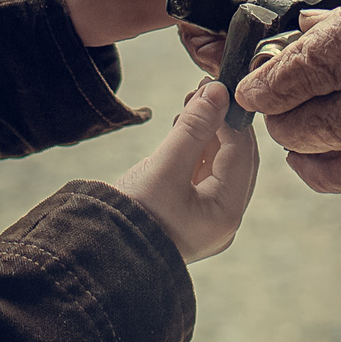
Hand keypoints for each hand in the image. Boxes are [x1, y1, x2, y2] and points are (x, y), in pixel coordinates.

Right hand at [112, 81, 258, 261]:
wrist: (99, 255)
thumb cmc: (132, 216)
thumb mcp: (164, 167)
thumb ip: (193, 127)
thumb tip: (217, 91)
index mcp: (226, 214)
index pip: (241, 153)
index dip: (230, 117)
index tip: (215, 87)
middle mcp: (223, 220)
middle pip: (235, 160)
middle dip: (221, 124)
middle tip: (203, 91)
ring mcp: (206, 220)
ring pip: (218, 166)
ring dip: (207, 134)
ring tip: (189, 105)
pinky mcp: (188, 216)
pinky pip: (202, 176)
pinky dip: (196, 151)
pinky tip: (182, 129)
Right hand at [177, 0, 340, 72]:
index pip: (197, 16)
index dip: (211, 43)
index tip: (243, 60)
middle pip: (234, 47)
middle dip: (259, 60)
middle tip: (291, 64)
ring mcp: (283, 11)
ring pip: (275, 58)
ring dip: (295, 61)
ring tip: (320, 56)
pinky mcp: (318, 23)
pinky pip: (312, 54)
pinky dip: (324, 58)